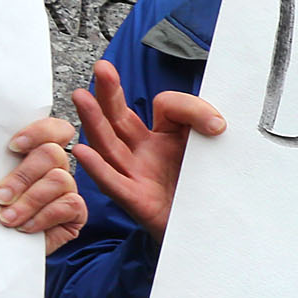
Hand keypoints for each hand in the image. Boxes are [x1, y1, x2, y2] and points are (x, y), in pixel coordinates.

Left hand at [0, 117, 87, 251]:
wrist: (3, 247)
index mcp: (35, 153)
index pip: (54, 129)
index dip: (39, 132)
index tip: (13, 146)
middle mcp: (56, 167)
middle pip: (52, 153)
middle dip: (22, 176)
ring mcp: (69, 189)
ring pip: (59, 179)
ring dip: (29, 200)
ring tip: (7, 218)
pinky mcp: (77, 211)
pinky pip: (67, 205)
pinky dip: (42, 216)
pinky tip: (25, 227)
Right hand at [66, 58, 226, 239]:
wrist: (211, 229)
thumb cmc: (205, 187)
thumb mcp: (211, 148)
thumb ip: (209, 128)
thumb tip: (216, 123)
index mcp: (162, 136)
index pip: (163, 108)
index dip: (186, 108)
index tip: (217, 123)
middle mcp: (144, 152)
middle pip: (120, 118)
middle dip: (109, 93)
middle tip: (102, 67)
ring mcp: (137, 175)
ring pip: (109, 145)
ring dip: (93, 122)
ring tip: (80, 97)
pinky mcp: (138, 201)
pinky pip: (113, 183)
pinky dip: (98, 169)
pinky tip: (84, 152)